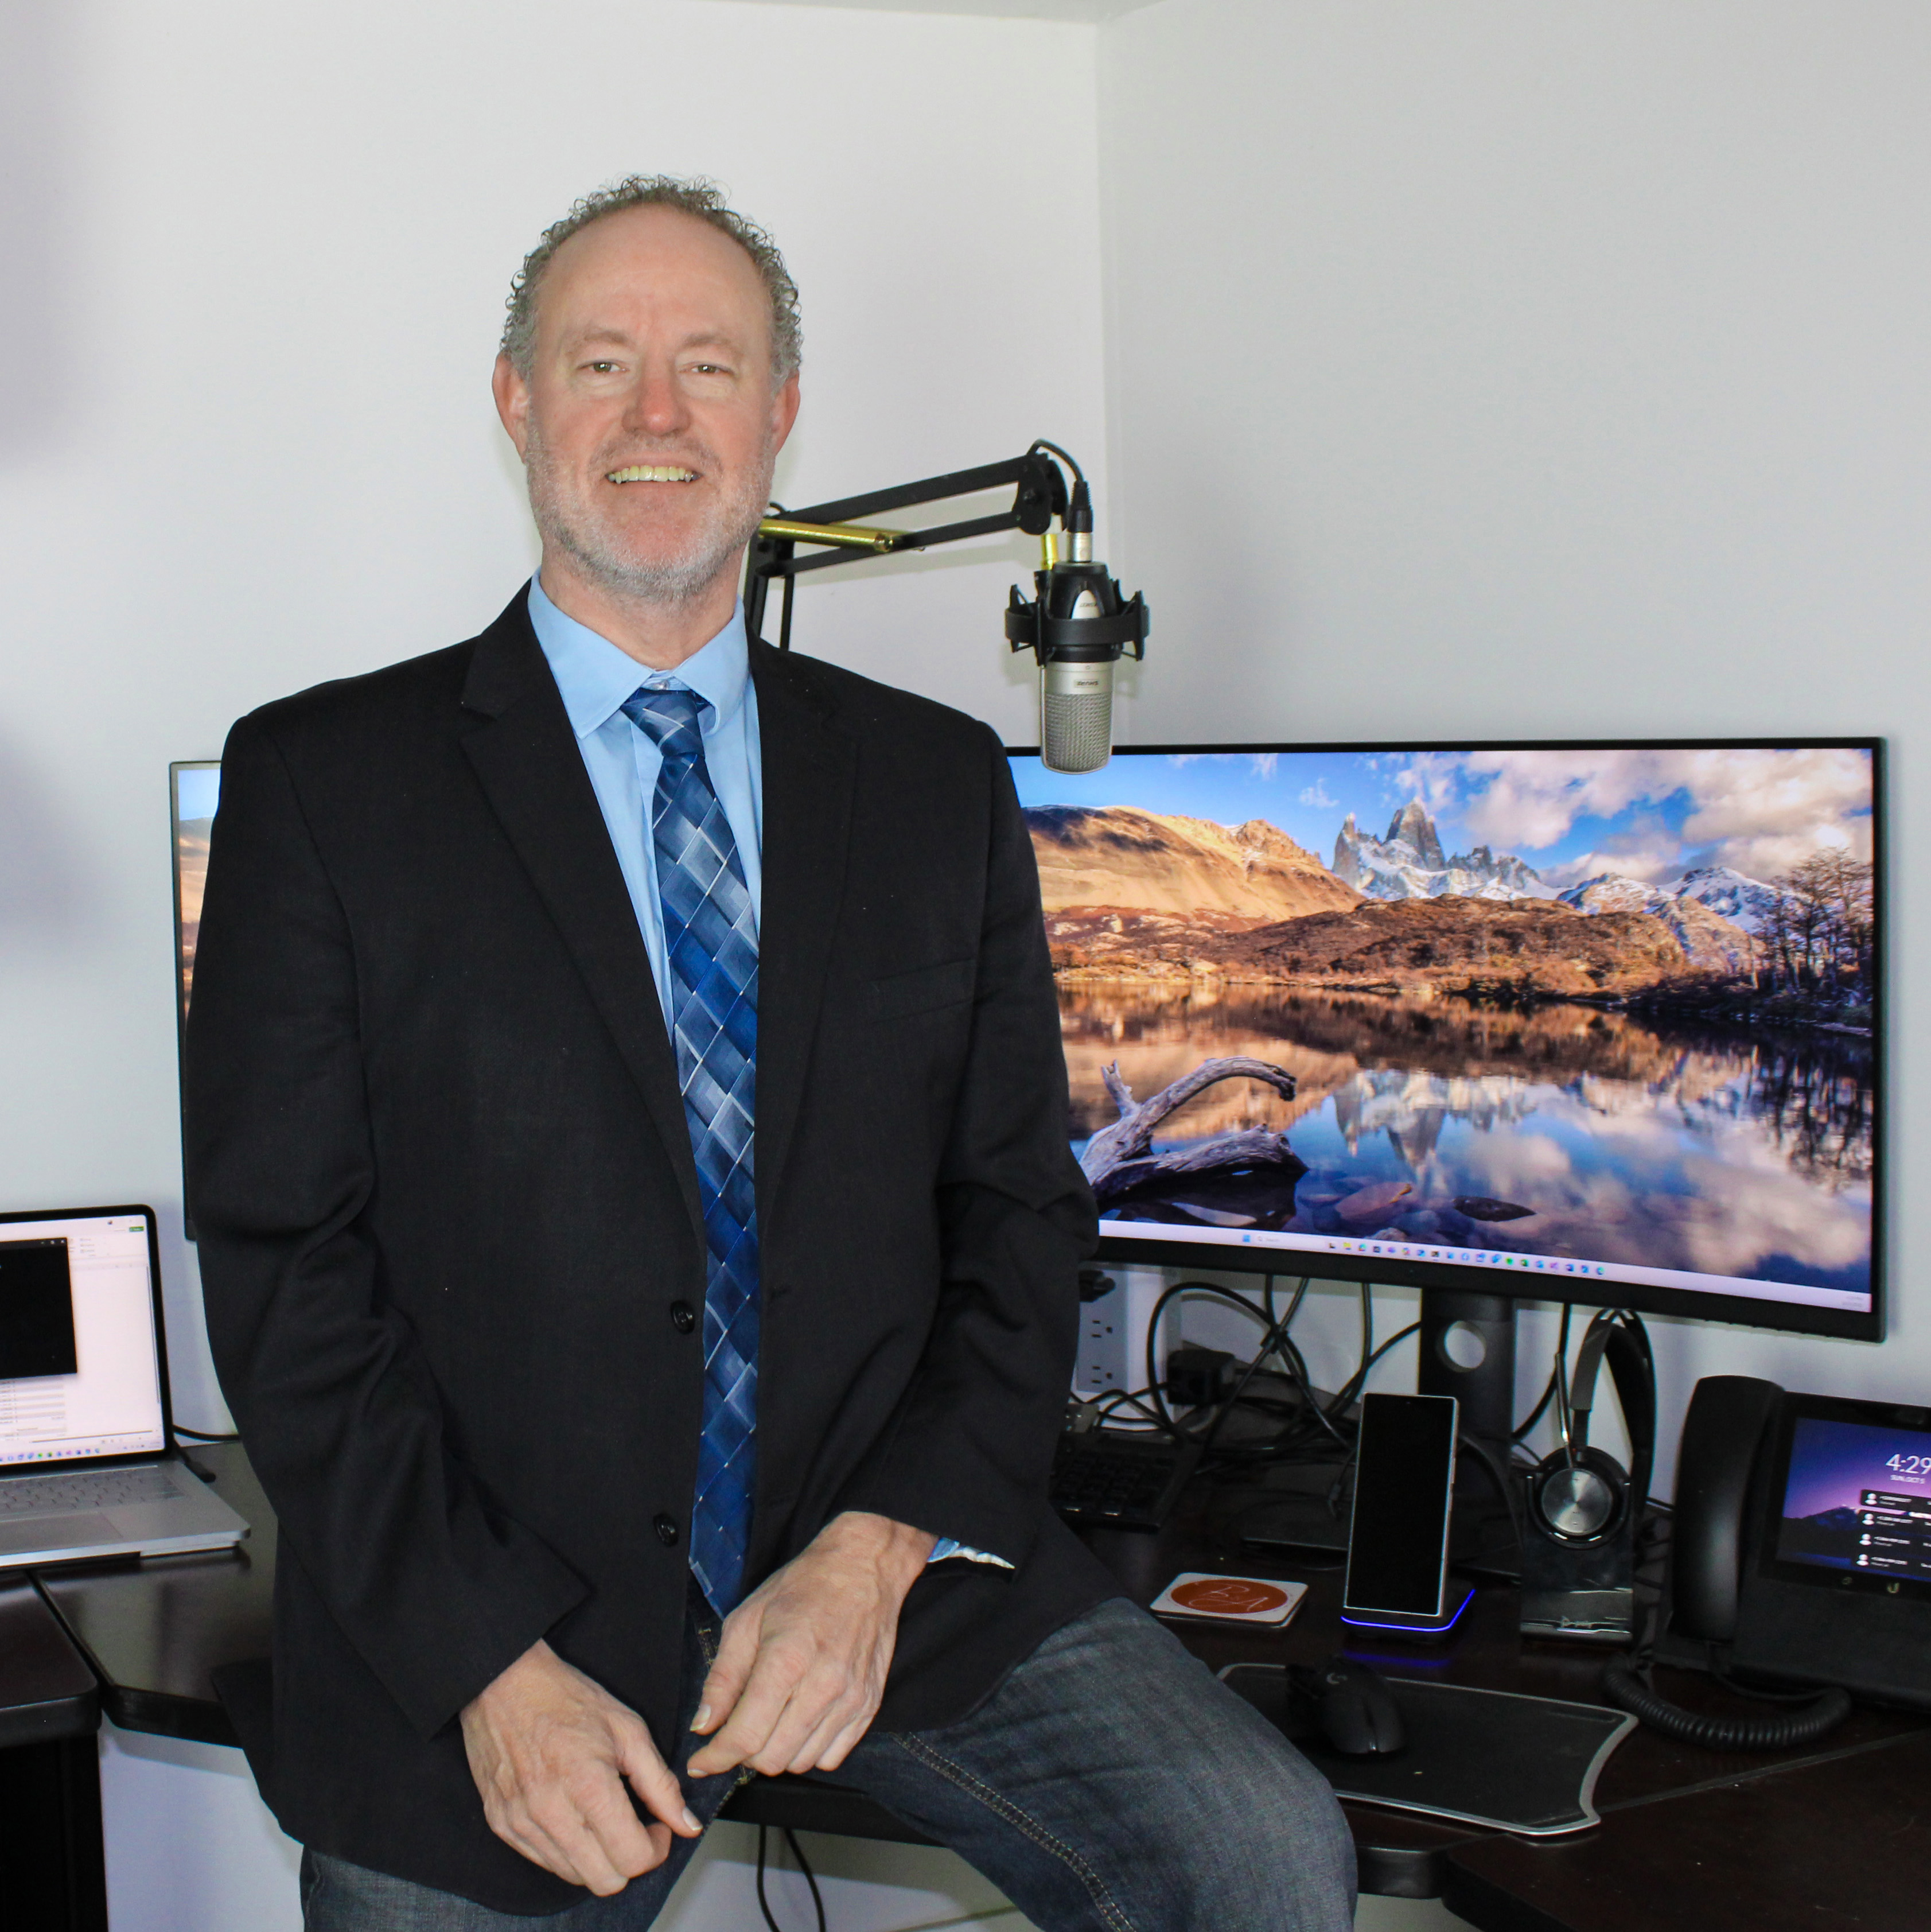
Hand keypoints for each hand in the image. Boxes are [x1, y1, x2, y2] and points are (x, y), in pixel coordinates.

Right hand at [460, 1639, 702, 1894]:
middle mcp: (550, 1813)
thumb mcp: (629, 1730)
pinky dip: (568, 1850)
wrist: (504, 1682)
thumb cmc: (568, 1698)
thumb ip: (661, 1784)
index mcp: (588, 1785)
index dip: (657, 1848)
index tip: (659, 1826)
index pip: (632, 1857)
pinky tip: (576, 1816)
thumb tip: (687, 1824)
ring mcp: (521, 1823)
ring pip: (574, 1876)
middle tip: (637, 1827)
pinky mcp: (501, 1825)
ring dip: (599, 1857)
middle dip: (630, 1860)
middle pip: (605, 1880)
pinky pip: (544, 1861)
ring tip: (605, 1818)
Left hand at [687, 1511, 935, 1777]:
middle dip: (743, 1753)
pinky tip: (799, 1722)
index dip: (716, 1758)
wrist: (864, 1568)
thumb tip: (703, 1726)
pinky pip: (831, 1757)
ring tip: (769, 1720)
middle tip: (737, 1728)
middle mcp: (822, 1686)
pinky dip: (808, 1751)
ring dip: (776, 1752)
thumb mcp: (747, 1619)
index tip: (700, 1762)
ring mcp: (850, 1699)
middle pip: (771, 1758)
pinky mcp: (869, 1705)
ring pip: (801, 1763)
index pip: (746, 1736)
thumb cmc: (803, 1587)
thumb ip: (722, 1678)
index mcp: (786, 1660)